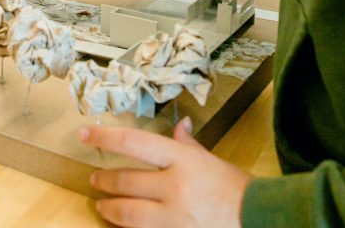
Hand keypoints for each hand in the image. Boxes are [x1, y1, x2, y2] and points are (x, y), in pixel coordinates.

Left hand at [80, 118, 251, 227]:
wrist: (259, 220)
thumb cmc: (236, 188)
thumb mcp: (210, 160)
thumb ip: (188, 146)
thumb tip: (180, 126)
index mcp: (182, 159)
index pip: (133, 142)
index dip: (105, 137)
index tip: (84, 134)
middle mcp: (175, 186)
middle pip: (126, 181)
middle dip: (104, 181)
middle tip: (94, 180)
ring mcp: (174, 217)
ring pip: (128, 213)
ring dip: (109, 208)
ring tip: (101, 205)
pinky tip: (122, 224)